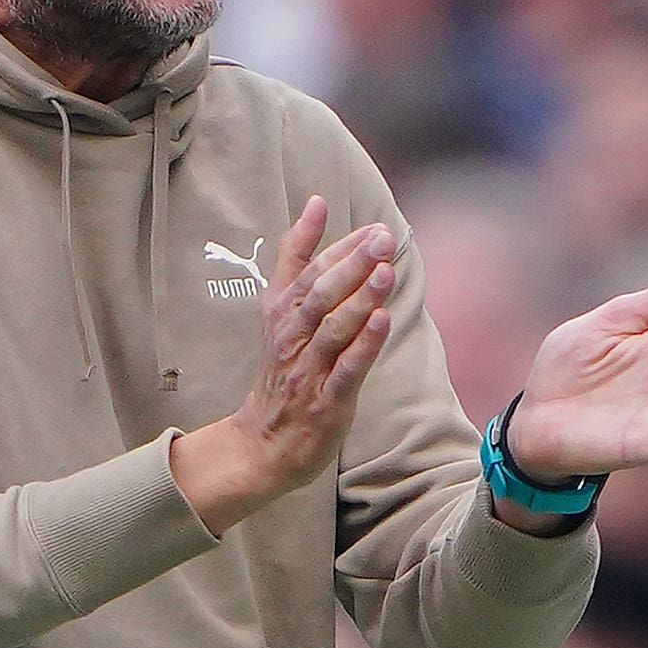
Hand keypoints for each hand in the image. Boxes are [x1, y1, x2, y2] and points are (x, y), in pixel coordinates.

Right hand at [171, 196, 394, 532]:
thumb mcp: (282, 310)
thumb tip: (317, 202)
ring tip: (385, 273)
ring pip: (332, 330)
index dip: (333, 246)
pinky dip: (363, 345)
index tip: (361, 223)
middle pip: (319, 295)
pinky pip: (344, 369)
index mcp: (282, 314)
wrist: (263, 444)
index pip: (306, 272)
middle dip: (351, 265)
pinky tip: (382, 321)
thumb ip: (298, 259)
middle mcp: (291, 338)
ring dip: (359, 300)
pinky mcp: (324, 401)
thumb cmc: (283, 371)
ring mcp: (307, 370)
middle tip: (381, 239)